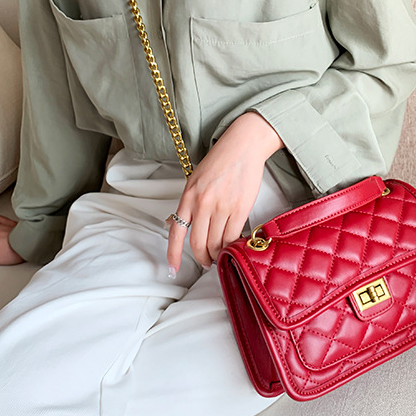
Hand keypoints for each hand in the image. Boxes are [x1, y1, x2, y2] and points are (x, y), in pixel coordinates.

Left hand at [166, 113, 283, 271]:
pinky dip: (233, 246)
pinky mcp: (240, 208)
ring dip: (219, 254)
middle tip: (207, 263)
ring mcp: (222, 207)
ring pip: (218, 243)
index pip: (176, 232)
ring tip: (222, 255)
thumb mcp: (196, 179)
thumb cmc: (220, 161)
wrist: (243, 146)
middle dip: (203, 258)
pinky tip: (234, 246)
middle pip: (199, 244)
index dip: (173, 255)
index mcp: (188, 196)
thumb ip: (189, 203)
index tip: (173, 269)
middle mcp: (202, 203)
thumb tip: (180, 224)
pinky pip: (234, 236)